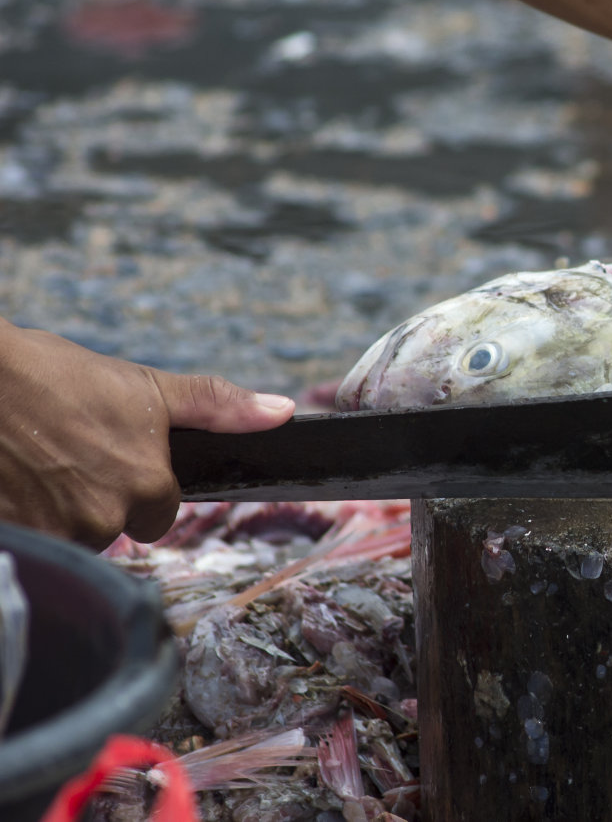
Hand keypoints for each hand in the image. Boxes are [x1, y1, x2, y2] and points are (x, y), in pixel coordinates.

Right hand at [0, 319, 294, 548]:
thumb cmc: (56, 376)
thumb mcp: (147, 386)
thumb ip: (218, 406)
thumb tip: (282, 412)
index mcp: (149, 487)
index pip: (159, 514)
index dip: (135, 484)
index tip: (109, 456)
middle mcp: (106, 520)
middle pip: (113, 527)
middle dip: (94, 497)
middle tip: (66, 453)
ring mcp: (57, 533)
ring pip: (73, 536)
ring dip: (57, 509)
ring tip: (37, 462)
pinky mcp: (18, 536)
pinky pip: (35, 539)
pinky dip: (25, 515)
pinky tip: (15, 480)